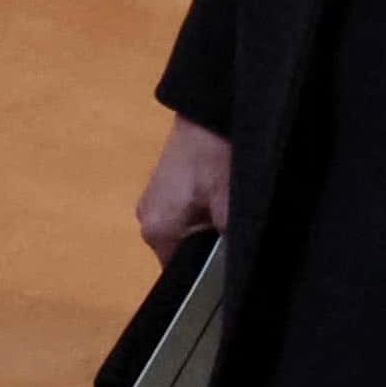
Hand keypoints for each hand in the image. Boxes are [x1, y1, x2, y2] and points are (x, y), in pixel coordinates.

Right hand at [134, 113, 233, 261]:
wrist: (207, 111)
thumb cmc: (214, 157)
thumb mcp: (230, 204)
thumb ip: (231, 242)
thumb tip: (239, 270)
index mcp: (157, 231)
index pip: (181, 274)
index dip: (207, 274)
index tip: (229, 262)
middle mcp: (146, 221)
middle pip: (181, 254)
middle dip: (207, 249)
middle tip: (232, 232)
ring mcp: (151, 203)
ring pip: (183, 234)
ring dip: (204, 229)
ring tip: (226, 212)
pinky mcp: (160, 189)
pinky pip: (180, 215)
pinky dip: (199, 213)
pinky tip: (217, 199)